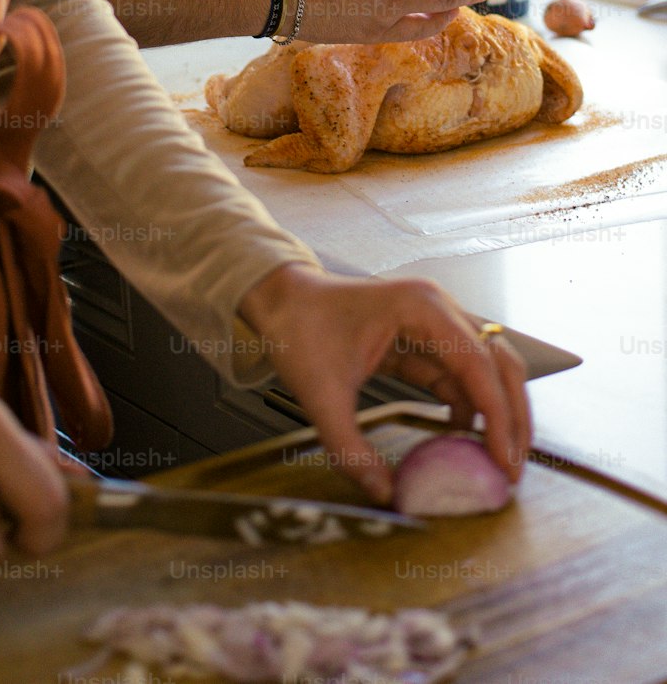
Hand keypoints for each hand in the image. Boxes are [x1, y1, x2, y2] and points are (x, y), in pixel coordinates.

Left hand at [239, 264, 530, 503]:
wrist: (281, 301)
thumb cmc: (299, 330)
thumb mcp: (320, 394)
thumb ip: (349, 448)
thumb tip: (384, 494)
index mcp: (420, 307)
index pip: (478, 366)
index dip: (499, 417)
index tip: (505, 463)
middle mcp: (438, 308)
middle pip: (499, 362)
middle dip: (513, 416)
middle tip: (514, 469)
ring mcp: (435, 321)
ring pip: (487, 369)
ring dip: (497, 413)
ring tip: (498, 461)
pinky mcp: (425, 338)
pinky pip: (460, 374)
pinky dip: (470, 407)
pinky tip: (466, 439)